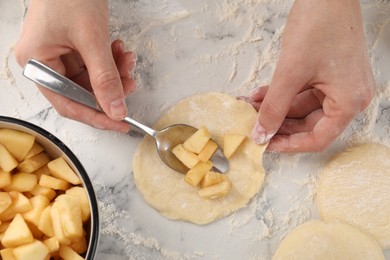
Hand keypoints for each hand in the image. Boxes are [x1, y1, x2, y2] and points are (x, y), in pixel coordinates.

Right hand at [15, 0, 135, 131]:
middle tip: (130, 83)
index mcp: (37, 63)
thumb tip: (116, 109)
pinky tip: (120, 50)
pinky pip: (95, 64)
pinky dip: (111, 61)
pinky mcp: (73, 47)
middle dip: (111, 89)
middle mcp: (45, 62)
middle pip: (82, 92)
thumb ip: (105, 78)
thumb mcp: (91, 39)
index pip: (68, 104)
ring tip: (127, 60)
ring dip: (114, 73)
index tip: (120, 123)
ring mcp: (58, 55)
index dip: (96, 117)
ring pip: (92, 79)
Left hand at [249, 0, 374, 151]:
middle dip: (278, 123)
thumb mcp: (290, 73)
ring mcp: (340, 84)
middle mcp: (350, 96)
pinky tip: (261, 94)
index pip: (318, 138)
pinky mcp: (330, 73)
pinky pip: (303, 91)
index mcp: (349, 101)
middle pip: (310, 124)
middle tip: (254, 124)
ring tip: (251, 105)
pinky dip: (283, 94)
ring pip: (303, 107)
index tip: (265, 144)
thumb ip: (274, 108)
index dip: (289, 145)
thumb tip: (261, 134)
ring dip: (276, 107)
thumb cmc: (319, 25)